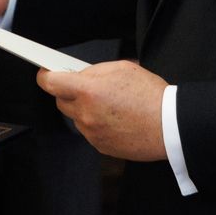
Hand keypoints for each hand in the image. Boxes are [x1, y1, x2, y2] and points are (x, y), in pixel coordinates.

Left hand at [37, 61, 168, 161]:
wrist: (170, 127)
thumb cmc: (151, 96)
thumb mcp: (123, 68)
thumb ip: (95, 71)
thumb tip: (79, 74)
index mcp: (88, 91)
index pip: (50, 83)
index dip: (45, 76)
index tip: (45, 74)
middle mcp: (86, 114)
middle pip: (60, 101)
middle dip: (69, 93)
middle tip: (86, 87)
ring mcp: (92, 133)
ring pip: (76, 117)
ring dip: (85, 109)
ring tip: (110, 104)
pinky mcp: (100, 146)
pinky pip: (90, 131)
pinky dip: (97, 124)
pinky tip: (116, 118)